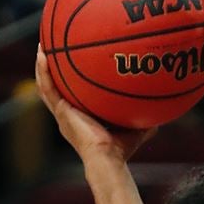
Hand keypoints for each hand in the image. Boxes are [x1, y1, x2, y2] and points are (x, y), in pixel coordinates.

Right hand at [35, 47, 153, 162]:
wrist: (107, 158)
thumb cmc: (121, 151)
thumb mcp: (136, 129)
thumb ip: (144, 119)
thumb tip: (161, 111)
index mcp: (80, 119)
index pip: (72, 96)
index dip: (69, 82)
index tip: (72, 65)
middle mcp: (68, 115)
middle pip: (55, 87)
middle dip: (53, 69)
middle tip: (52, 48)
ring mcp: (62, 113)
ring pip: (46, 85)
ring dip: (43, 66)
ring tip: (42, 45)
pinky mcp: (61, 111)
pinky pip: (47, 88)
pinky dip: (43, 71)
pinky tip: (43, 55)